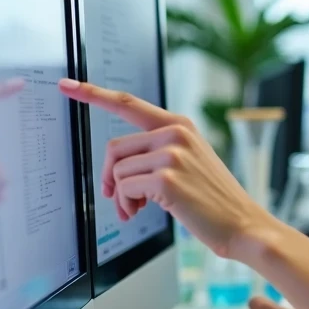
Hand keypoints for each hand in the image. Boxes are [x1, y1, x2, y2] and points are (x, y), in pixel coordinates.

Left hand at [57, 79, 271, 260]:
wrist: (242, 224)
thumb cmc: (214, 200)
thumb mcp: (190, 163)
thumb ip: (157, 153)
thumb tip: (117, 170)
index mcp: (180, 125)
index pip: (128, 103)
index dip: (93, 94)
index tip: (67, 85)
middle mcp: (175, 133)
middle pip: (114, 147)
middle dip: (109, 177)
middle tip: (117, 198)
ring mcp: (172, 154)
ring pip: (118, 171)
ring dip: (121, 196)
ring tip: (135, 210)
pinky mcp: (166, 178)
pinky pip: (125, 188)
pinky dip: (127, 204)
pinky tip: (142, 212)